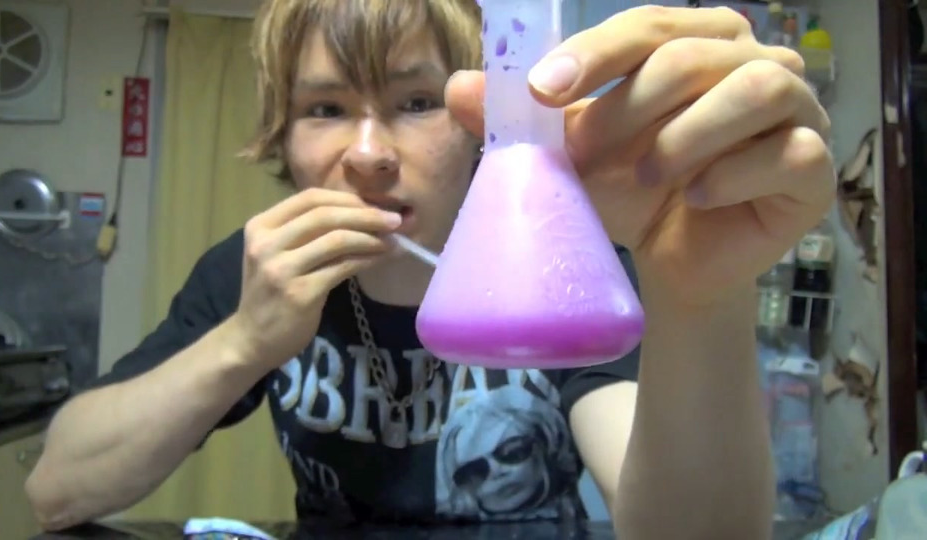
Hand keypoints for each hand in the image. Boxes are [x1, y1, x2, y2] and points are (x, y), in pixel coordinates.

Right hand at [233, 188, 401, 367]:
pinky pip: (342, 267)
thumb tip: (364, 214)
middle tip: (396, 220)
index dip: (347, 198)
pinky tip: (381, 258)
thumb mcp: (279, 255)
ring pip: (337, 239)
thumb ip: (309, 234)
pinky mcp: (300, 293)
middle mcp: (267, 243)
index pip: (310, 198)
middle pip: (326, 215)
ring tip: (394, 240)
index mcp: (261, 226)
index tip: (375, 206)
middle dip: (366, 214)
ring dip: (371, 237)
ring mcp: (282, 268)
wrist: (252, 339)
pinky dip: (367, 259)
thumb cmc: (272, 294)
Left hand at [447, 6, 834, 306]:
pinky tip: (696, 198)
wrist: (675, 261)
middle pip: (692, 55)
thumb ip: (521, 120)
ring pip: (754, 88)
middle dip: (626, 106)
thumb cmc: (631, 194)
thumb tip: (458, 87)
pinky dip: (733, 174)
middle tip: (581, 155)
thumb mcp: (573, 155)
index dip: (595, 54)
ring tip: (645, 177)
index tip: (541, 90)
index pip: (647, 26)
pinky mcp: (813, 166)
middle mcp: (754, 61)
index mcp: (698, 42)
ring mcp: (796, 110)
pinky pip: (788, 152)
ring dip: (685, 135)